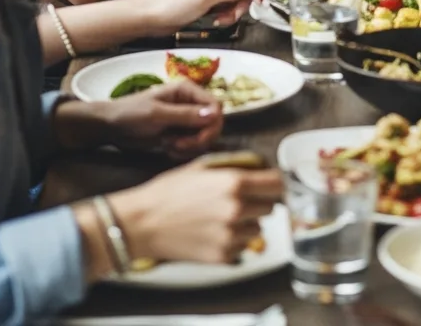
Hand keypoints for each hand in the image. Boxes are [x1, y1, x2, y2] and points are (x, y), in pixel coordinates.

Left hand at [95, 79, 223, 156]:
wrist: (111, 127)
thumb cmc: (131, 114)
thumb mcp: (157, 115)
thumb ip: (185, 115)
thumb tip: (215, 115)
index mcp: (187, 90)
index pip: (216, 106)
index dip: (212, 125)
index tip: (196, 139)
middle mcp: (190, 103)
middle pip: (214, 123)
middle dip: (199, 139)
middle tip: (178, 147)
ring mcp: (185, 119)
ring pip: (204, 136)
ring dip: (190, 147)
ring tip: (169, 146)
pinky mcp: (179, 133)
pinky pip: (193, 145)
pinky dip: (184, 152)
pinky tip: (168, 150)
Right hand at [110, 162, 283, 265]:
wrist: (143, 223)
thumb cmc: (169, 191)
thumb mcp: (203, 165)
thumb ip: (235, 164)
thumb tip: (258, 166)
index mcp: (235, 183)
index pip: (277, 184)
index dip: (274, 182)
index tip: (270, 183)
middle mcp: (237, 210)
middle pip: (271, 207)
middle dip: (260, 201)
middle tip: (242, 199)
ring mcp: (231, 236)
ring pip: (259, 228)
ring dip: (248, 222)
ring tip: (224, 216)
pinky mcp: (222, 256)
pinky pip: (242, 247)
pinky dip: (234, 240)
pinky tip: (214, 231)